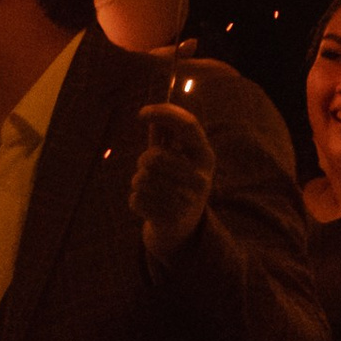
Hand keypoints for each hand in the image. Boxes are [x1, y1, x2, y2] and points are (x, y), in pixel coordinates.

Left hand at [130, 96, 215, 257]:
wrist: (182, 227)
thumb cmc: (176, 183)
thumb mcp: (176, 158)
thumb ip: (164, 136)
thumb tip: (153, 114)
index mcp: (205, 157)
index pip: (189, 125)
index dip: (164, 113)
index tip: (142, 113)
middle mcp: (200, 178)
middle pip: (154, 157)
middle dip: (143, 161)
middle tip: (149, 169)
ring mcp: (186, 201)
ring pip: (141, 179)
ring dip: (138, 181)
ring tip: (151, 188)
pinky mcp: (169, 219)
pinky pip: (135, 199)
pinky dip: (136, 200)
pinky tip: (149, 205)